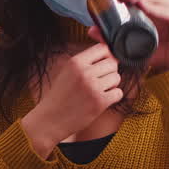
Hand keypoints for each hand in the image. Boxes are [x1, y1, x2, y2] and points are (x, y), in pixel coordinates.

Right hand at [20, 42, 121, 157]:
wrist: (50, 120)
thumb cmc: (59, 96)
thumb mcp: (66, 72)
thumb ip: (84, 62)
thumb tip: (107, 53)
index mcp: (75, 62)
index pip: (103, 49)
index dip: (106, 56)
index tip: (103, 65)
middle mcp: (84, 72)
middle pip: (113, 63)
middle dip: (110, 71)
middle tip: (101, 80)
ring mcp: (92, 87)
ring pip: (117, 77)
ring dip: (112, 84)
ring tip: (100, 91)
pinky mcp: (99, 102)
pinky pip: (118, 93)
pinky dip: (113, 97)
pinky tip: (102, 100)